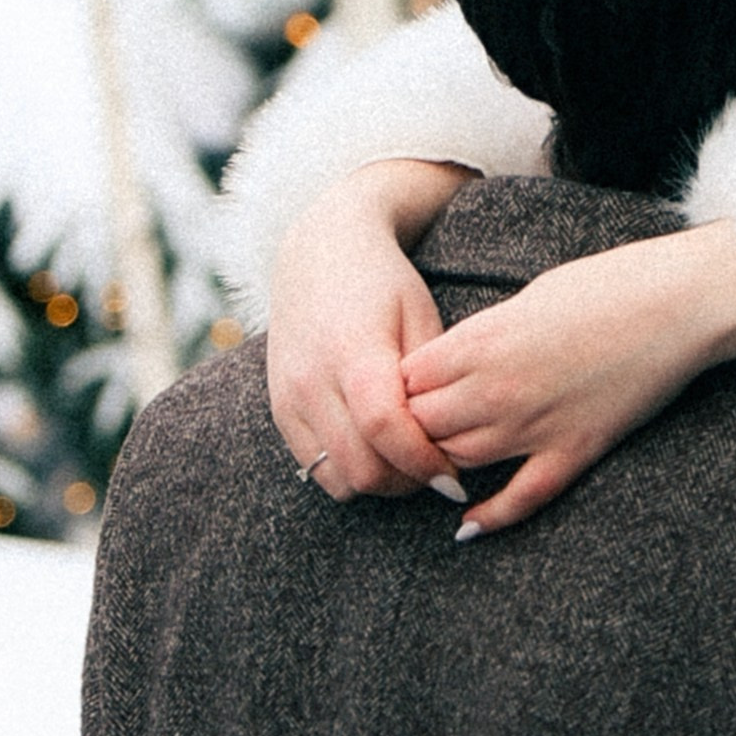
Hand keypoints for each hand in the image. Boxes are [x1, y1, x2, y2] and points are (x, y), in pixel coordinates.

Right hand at [268, 161, 469, 499]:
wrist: (319, 253)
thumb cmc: (386, 284)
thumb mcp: (422, 319)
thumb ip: (430, 383)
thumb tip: (451, 444)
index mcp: (352, 350)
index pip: (386, 429)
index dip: (425, 463)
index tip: (455, 478)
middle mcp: (311, 379)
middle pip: (361, 466)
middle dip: (406, 481)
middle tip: (438, 474)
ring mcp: (288, 397)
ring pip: (337, 478)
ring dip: (378, 483)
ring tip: (408, 463)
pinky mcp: (279, 410)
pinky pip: (314, 468)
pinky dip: (349, 472)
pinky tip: (377, 452)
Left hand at [401, 220, 735, 537]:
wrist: (681, 301)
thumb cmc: (608, 284)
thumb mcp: (528, 297)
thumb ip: (484, 335)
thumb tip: (457, 360)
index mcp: (481, 341)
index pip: (405, 381)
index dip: (401, 386)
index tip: (410, 385)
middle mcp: (497, 388)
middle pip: (423, 425)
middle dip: (416, 425)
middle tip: (420, 423)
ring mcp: (536, 424)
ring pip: (460, 460)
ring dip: (446, 461)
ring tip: (439, 458)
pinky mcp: (575, 450)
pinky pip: (521, 497)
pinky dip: (490, 517)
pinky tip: (468, 527)